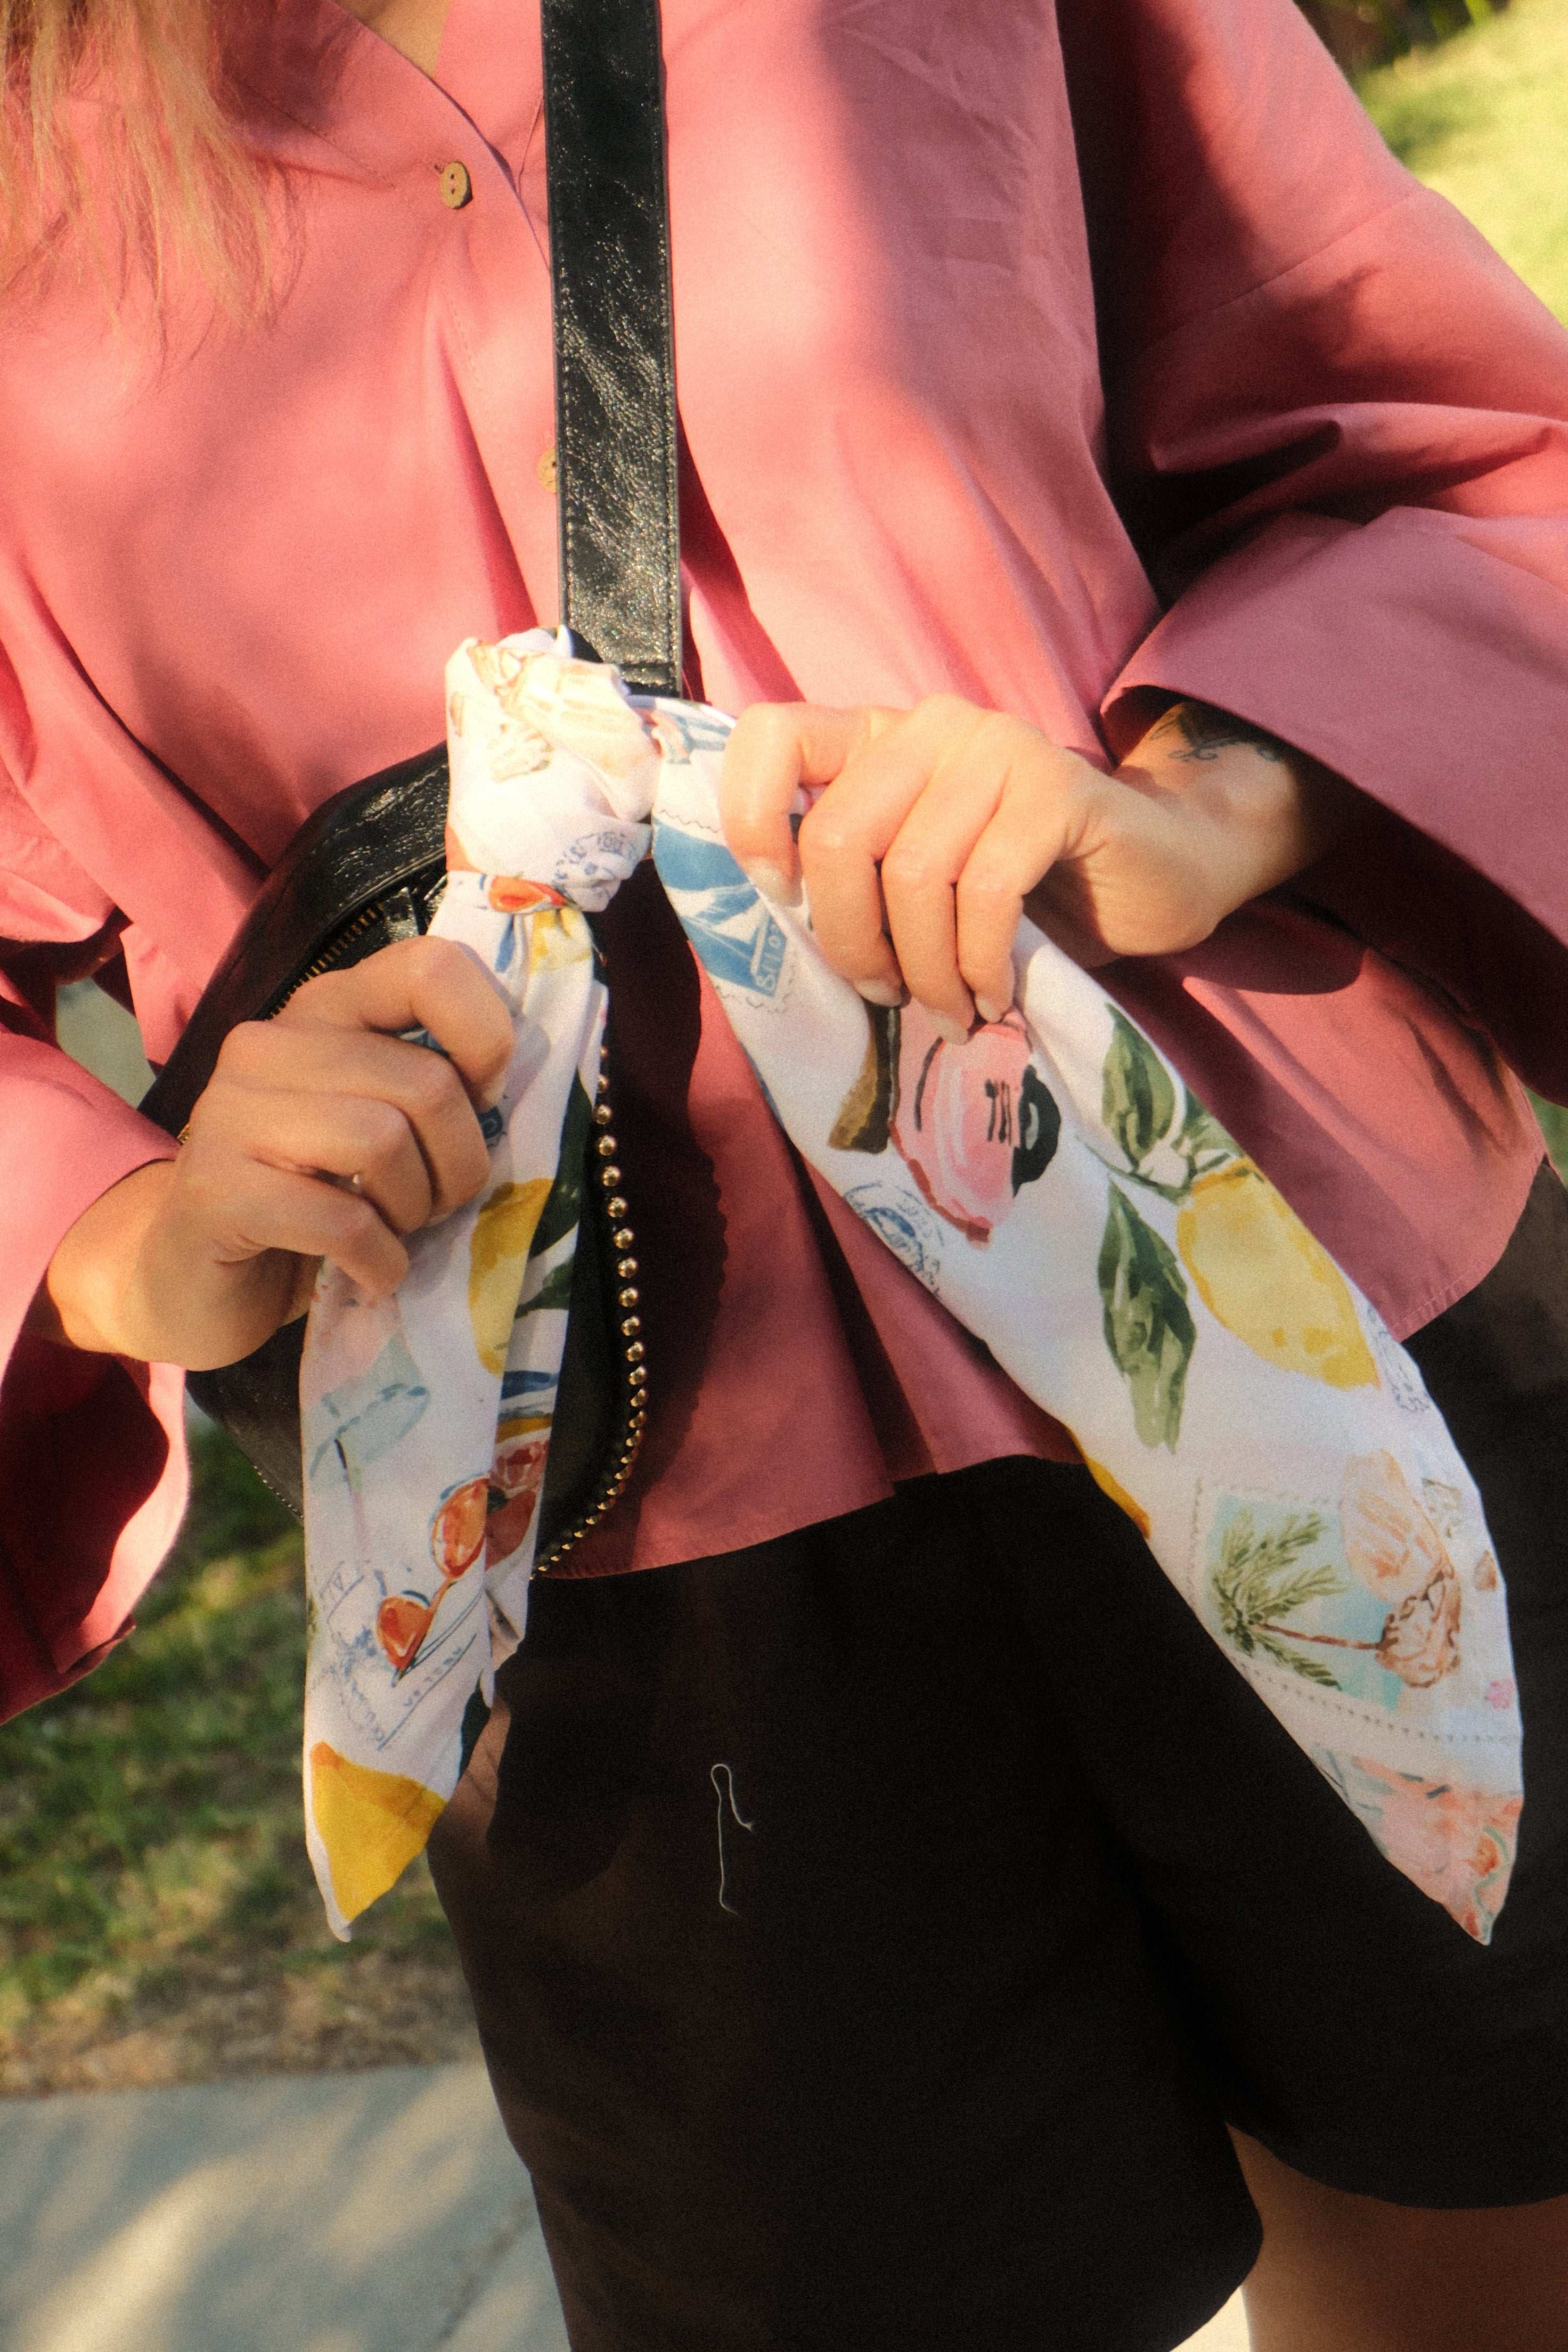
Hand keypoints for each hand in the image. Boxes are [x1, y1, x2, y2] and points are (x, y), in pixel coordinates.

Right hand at [34, 936, 512, 1369]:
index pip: (430, 967)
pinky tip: (372, 1273)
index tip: (481, 1102)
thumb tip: (514, 1087)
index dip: (486, 1039)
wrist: (194, 1278)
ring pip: (385, 1142)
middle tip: (435, 1204)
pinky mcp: (215, 1188)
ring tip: (395, 1233)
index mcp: (326, 1008)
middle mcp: (271, 1042)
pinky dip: (381, 1260)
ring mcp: (232, 1110)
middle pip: (427, 1083)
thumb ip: (436, 1087)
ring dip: (415, 1210)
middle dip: (458, 1163)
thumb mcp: (383, 1125)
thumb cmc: (313, 1200)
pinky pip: (343, 1220)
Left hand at [719, 694, 1350, 1037]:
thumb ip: (855, 876)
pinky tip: (991, 995)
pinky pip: (986, 891)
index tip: (785, 898)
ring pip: (913, 874)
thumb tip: (779, 935)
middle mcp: (930, 725)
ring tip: (946, 1010)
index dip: (752, 821)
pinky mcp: (1058, 788)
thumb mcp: (919, 878)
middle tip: (886, 994)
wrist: (1156, 870)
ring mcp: (996, 747)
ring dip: (925, 968)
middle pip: (839, 834)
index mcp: (878, 736)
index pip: (770, 736)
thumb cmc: (1024, 890)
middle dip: (851, 940)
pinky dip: (979, 963)